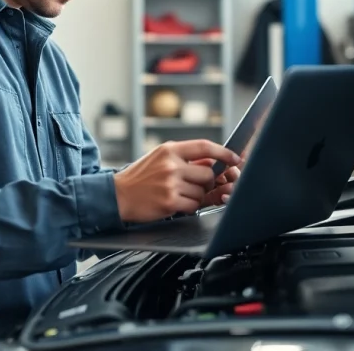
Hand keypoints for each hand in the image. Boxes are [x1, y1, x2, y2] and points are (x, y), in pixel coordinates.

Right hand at [113, 140, 239, 222]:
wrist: (117, 195)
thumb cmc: (140, 177)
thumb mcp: (159, 158)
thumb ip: (184, 158)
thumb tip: (213, 161)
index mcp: (169, 150)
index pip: (204, 146)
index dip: (224, 152)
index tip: (235, 158)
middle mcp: (171, 164)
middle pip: (208, 172)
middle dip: (207, 181)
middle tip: (196, 184)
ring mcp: (171, 183)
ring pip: (202, 191)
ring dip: (196, 196)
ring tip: (179, 194)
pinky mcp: (170, 202)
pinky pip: (194, 205)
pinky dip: (190, 206)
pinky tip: (177, 203)